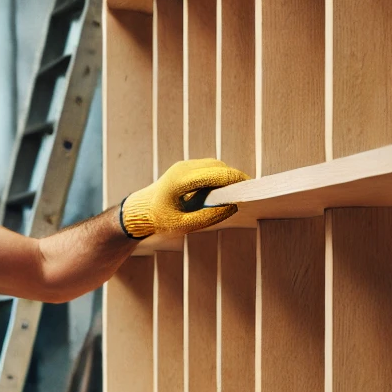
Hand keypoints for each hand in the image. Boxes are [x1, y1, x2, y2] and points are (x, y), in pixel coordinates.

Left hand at [120, 158, 248, 237]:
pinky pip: (208, 169)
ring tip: (235, 195)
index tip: (252, 190)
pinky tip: (221, 194)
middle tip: (248, 194)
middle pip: (219, 167)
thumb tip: (232, 206)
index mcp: (181, 179)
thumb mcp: (183, 225)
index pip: (217, 174)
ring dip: (226, 178)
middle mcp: (184, 167)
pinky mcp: (186, 169)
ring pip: (215, 166)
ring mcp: (184, 166)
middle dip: (234, 179)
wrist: (138, 212)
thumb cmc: (159, 220)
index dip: (237, 181)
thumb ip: (208, 217)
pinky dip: (218, 179)